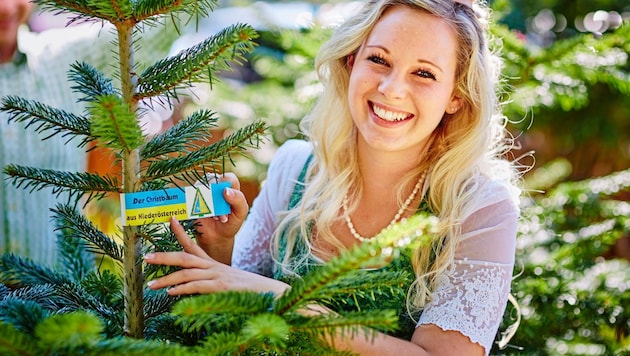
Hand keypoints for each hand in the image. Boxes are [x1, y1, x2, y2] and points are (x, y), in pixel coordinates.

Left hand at [145, 217, 289, 296]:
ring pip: (187, 273)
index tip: (169, 219)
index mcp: (213, 263)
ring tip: (151, 285)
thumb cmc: (248, 289)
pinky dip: (183, 289)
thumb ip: (210, 283)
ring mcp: (217, 276)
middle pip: (185, 257)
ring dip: (167, 278)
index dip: (180, 232)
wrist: (269, 292)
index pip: (194, 245)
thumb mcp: (227, 282)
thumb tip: (191, 288)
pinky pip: (198, 286)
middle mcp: (213, 266)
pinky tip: (171, 292)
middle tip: (146, 258)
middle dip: (164, 257)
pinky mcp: (221, 287)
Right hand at [193, 173, 248, 263]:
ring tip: (216, 217)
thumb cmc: (231, 222)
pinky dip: (199, 208)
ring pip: (201, 189)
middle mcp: (215, 187)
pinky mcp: (192, 200)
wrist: (217, 237)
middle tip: (223, 216)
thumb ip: (238, 199)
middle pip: (213, 182)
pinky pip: (191, 198)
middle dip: (218, 199)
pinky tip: (206, 217)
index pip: (228, 177)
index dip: (227, 186)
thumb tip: (226, 190)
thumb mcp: (241, 212)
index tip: (227, 198)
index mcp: (229, 186)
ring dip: (208, 204)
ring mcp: (202, 193)